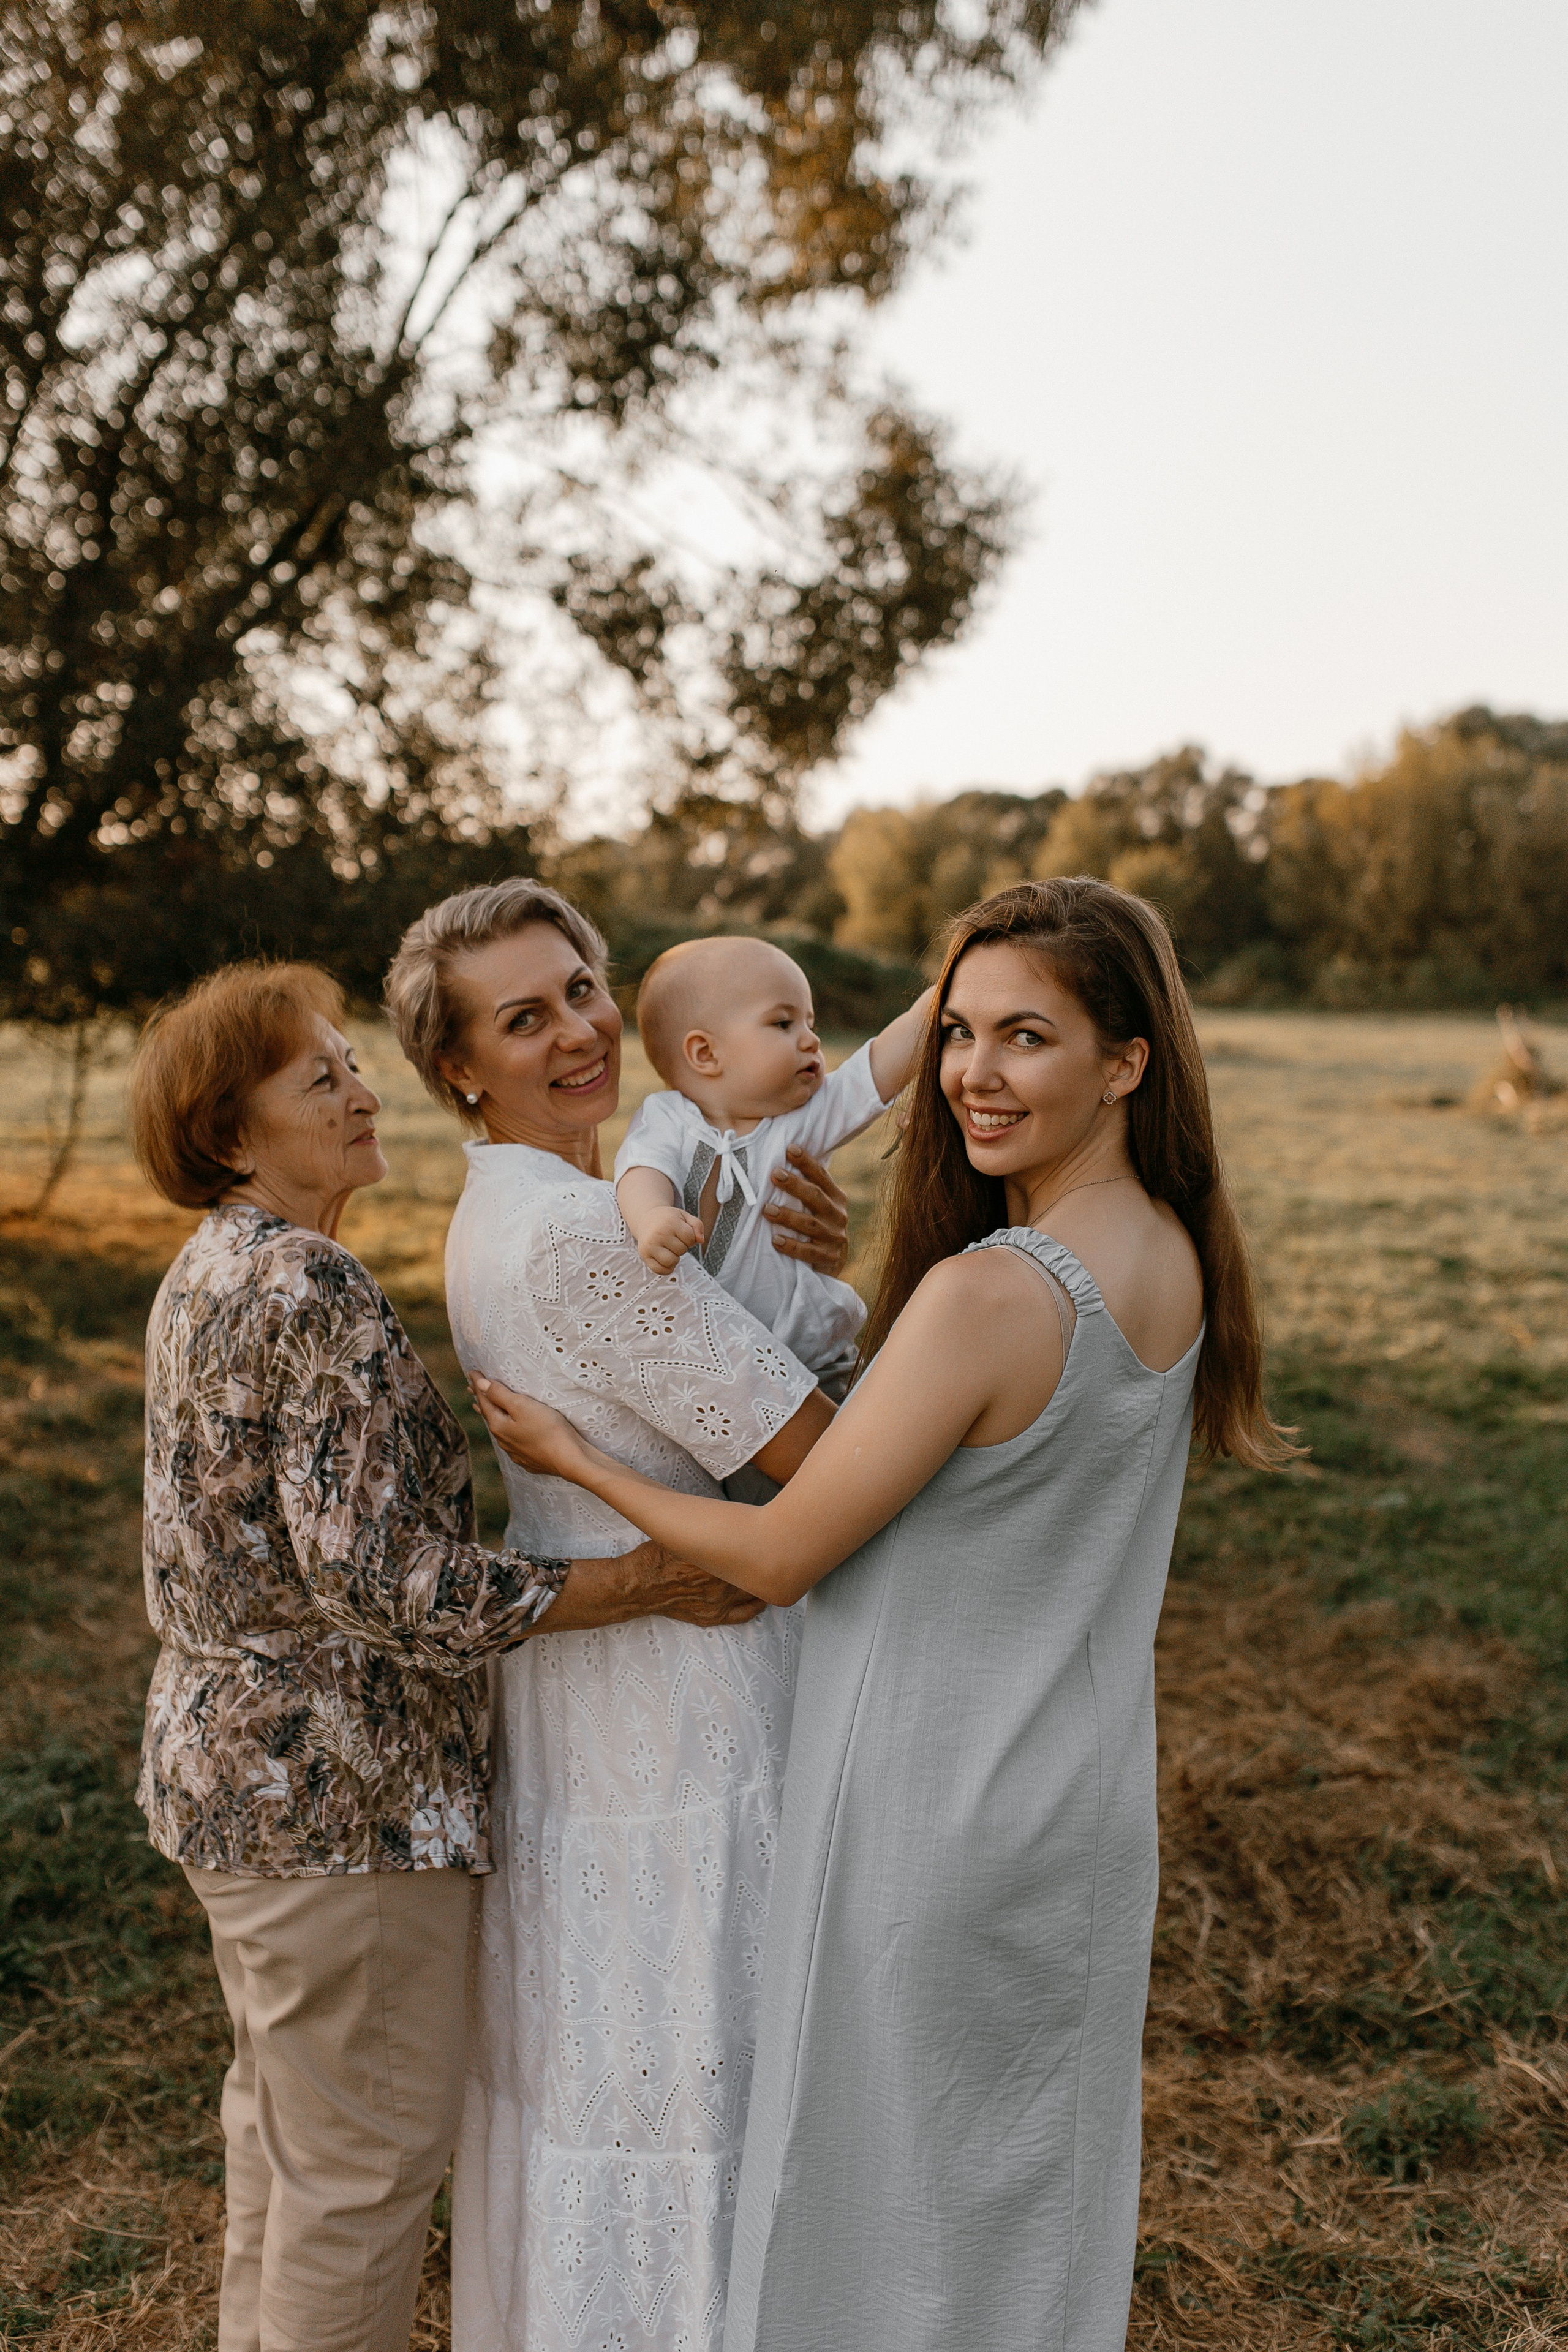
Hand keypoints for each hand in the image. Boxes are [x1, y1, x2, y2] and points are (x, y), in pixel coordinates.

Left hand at [470, 1374, 587, 1479]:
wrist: (569, 1460)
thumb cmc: (548, 1429)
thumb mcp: (522, 1406)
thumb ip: (500, 1394)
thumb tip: (480, 1385)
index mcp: (499, 1425)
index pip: (485, 1400)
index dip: (479, 1384)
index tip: (472, 1372)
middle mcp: (503, 1440)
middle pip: (489, 1415)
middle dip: (481, 1400)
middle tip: (472, 1388)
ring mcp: (515, 1451)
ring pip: (499, 1429)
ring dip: (492, 1415)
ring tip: (484, 1409)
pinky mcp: (529, 1458)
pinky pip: (512, 1441)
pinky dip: (506, 1430)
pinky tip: (510, 1432)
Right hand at [541, 1538, 764, 1632]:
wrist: (636, 1585)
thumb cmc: (656, 1555)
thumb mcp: (682, 1531)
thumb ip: (708, 1527)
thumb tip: (732, 1516)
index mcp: (714, 1559)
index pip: (752, 1551)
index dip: (766, 1542)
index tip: (777, 1533)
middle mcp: (720, 1584)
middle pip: (757, 1574)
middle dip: (770, 1563)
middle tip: (781, 1551)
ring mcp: (717, 1603)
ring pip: (754, 1594)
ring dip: (764, 1582)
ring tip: (775, 1570)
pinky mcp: (711, 1617)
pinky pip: (743, 1615)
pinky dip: (756, 1605)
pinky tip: (763, 1597)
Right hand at [634, 1205, 705, 1274]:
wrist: (646, 1219)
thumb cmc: (668, 1219)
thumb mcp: (684, 1217)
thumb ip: (697, 1226)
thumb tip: (700, 1241)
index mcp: (670, 1222)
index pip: (691, 1239)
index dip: (691, 1238)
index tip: (683, 1234)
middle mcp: (658, 1234)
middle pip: (682, 1250)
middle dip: (682, 1247)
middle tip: (674, 1240)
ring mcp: (650, 1246)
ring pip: (671, 1262)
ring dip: (675, 1258)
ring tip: (671, 1249)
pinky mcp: (644, 1255)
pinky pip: (660, 1270)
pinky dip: (666, 1269)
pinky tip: (666, 1259)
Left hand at [762, 1146, 849, 1277]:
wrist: (833, 1264)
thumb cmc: (819, 1227)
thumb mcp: (819, 1207)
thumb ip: (807, 1189)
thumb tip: (779, 1161)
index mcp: (837, 1198)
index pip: (822, 1176)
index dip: (807, 1162)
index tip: (790, 1148)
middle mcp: (838, 1216)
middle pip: (816, 1197)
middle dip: (795, 1185)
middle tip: (775, 1174)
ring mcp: (835, 1238)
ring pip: (810, 1224)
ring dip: (788, 1216)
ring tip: (767, 1210)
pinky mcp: (829, 1258)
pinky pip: (808, 1252)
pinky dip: (791, 1246)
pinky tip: (775, 1240)